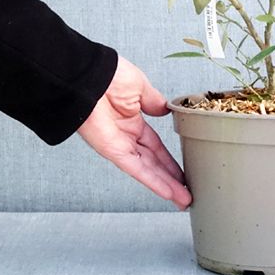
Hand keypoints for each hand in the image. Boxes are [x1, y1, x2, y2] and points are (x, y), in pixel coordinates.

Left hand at [77, 56, 191, 209]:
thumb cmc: (108, 74)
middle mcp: (125, 136)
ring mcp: (119, 145)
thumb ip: (154, 101)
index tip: (182, 170)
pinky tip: (167, 191)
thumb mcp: (140, 86)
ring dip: (166, 186)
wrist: (87, 75)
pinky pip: (136, 168)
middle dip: (171, 178)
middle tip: (187, 192)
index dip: (169, 159)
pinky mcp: (112, 150)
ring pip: (147, 170)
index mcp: (132, 119)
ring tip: (184, 200)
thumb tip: (165, 110)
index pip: (155, 146)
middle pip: (153, 162)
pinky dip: (152, 181)